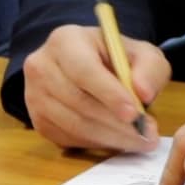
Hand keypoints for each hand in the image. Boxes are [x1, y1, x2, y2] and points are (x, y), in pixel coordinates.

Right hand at [21, 24, 168, 151]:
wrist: (90, 66)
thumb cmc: (116, 58)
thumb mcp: (142, 53)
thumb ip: (150, 68)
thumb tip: (144, 94)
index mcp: (66, 41)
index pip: (84, 70)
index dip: (109, 94)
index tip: (134, 114)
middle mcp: (41, 67)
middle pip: (77, 101)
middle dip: (115, 122)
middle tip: (147, 134)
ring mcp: (34, 96)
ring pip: (73, 124)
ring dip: (110, 137)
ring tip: (140, 140)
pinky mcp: (38, 120)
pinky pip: (67, 138)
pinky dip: (97, 143)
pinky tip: (119, 140)